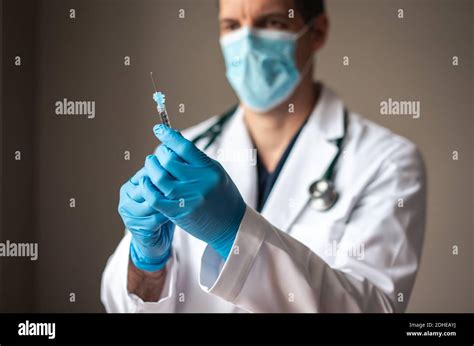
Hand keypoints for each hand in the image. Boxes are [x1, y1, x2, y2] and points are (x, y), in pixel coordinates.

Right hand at [118, 167, 174, 271]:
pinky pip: (156, 218)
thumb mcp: (161, 192)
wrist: (155, 240)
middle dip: (167, 187)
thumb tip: (178, 157)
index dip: (165, 173)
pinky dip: (169, 215)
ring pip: (152, 202)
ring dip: (169, 201)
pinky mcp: (137, 229)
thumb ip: (164, 178)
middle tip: (185, 186)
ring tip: (184, 199)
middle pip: (148, 187)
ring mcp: (129, 215)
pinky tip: (180, 213)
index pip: (147, 174)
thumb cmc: (161, 211)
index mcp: (130, 186)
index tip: (183, 174)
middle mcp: (126, 199)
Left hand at [141, 124, 245, 258]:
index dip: (168, 136)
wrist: (231, 225)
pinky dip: (147, 187)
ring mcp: (188, 198)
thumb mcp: (216, 172)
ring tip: (151, 164)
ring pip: (159, 177)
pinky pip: (155, 198)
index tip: (159, 129)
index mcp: (210, 170)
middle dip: (159, 153)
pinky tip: (147, 182)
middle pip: (168, 160)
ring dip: (150, 168)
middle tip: (158, 153)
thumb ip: (197, 159)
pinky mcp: (178, 212)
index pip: (184, 147)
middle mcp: (199, 183)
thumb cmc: (224, 196)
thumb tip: (175, 141)